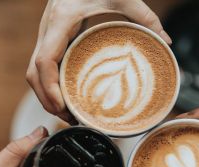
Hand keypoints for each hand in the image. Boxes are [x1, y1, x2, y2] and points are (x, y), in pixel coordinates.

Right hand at [26, 0, 171, 122]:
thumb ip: (145, 16)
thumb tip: (165, 40)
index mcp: (61, 21)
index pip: (44, 61)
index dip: (49, 88)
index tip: (62, 106)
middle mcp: (48, 30)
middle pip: (33, 74)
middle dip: (47, 100)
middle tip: (69, 118)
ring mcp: (46, 35)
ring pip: (33, 73)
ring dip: (46, 96)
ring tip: (68, 114)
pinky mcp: (51, 38)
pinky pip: (42, 67)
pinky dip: (49, 85)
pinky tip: (66, 96)